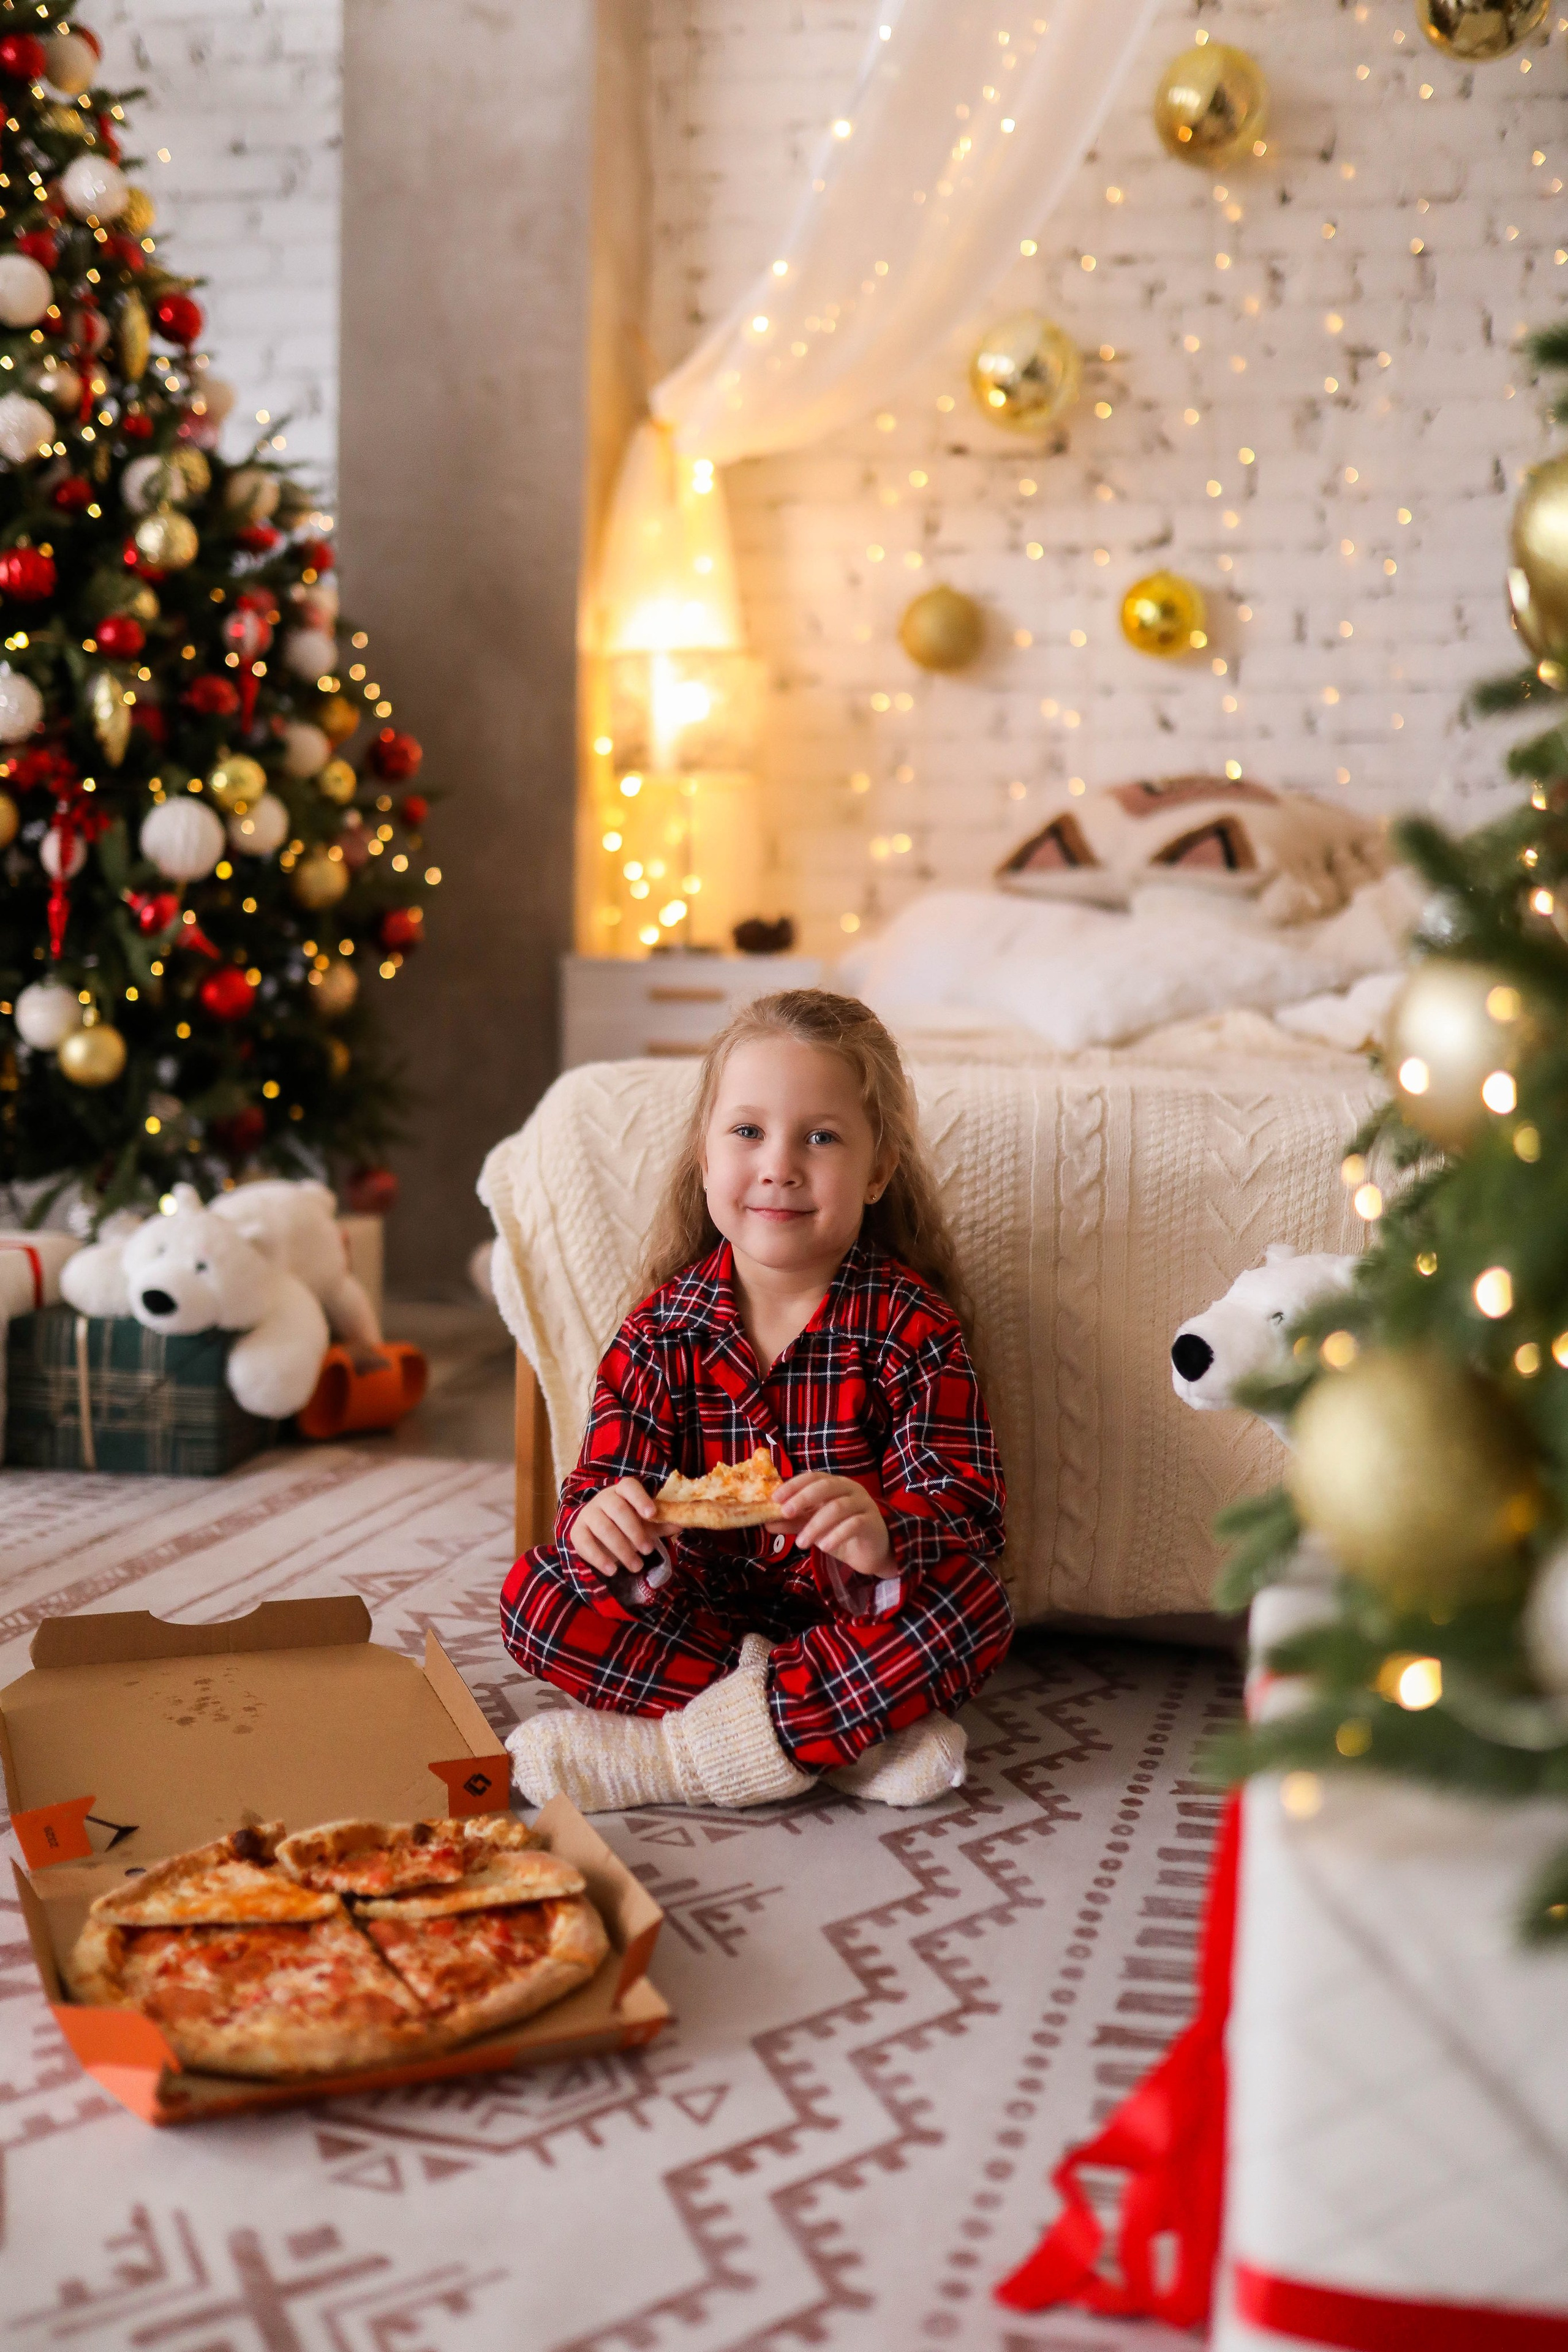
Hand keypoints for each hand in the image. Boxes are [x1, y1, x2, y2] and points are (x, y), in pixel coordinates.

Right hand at [569, 1477, 670, 1578]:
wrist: (599, 1534)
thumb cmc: (627, 1524)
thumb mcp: (646, 1523)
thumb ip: (662, 1522)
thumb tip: (682, 1523)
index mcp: (622, 1491)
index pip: (630, 1487)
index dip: (640, 1499)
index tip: (652, 1514)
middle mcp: (603, 1498)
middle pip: (617, 1509)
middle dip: (634, 1531)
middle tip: (648, 1551)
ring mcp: (588, 1514)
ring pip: (603, 1528)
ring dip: (621, 1549)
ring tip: (636, 1566)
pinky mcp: (577, 1532)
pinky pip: (584, 1543)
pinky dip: (598, 1558)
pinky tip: (612, 1570)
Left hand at [769, 1473, 890, 1576]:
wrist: (871, 1552)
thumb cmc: (841, 1534)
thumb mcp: (813, 1527)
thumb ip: (793, 1523)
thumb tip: (766, 1522)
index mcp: (834, 1484)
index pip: (812, 1477)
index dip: (793, 1485)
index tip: (775, 1498)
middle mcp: (849, 1489)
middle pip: (825, 1486)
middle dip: (802, 1498)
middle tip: (785, 1513)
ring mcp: (863, 1503)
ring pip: (837, 1507)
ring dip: (816, 1525)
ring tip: (802, 1543)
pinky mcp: (872, 1522)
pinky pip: (854, 1524)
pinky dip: (836, 1535)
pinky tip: (824, 1547)